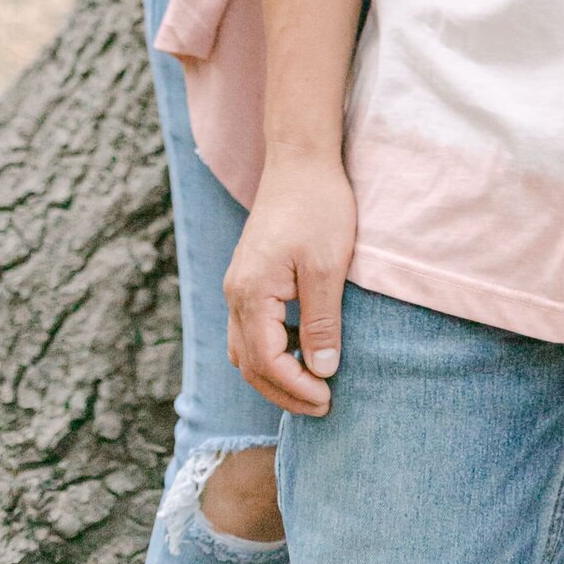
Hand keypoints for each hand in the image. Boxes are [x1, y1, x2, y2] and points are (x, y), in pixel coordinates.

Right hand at [224, 151, 356, 416]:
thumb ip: (321, 322)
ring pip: (244, 350)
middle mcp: (235, 294)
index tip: (328, 399)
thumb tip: (322, 372)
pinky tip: (300, 350)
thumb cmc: (318, 206)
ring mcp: (238, 285)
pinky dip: (270, 351)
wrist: (301, 159)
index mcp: (250, 294)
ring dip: (273, 375)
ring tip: (311, 385)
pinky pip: (249, 330)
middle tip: (322, 405)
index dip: (296, 389)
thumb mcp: (327, 267)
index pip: (266, 363)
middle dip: (283, 392)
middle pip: (249, 365)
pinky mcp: (248, 277)